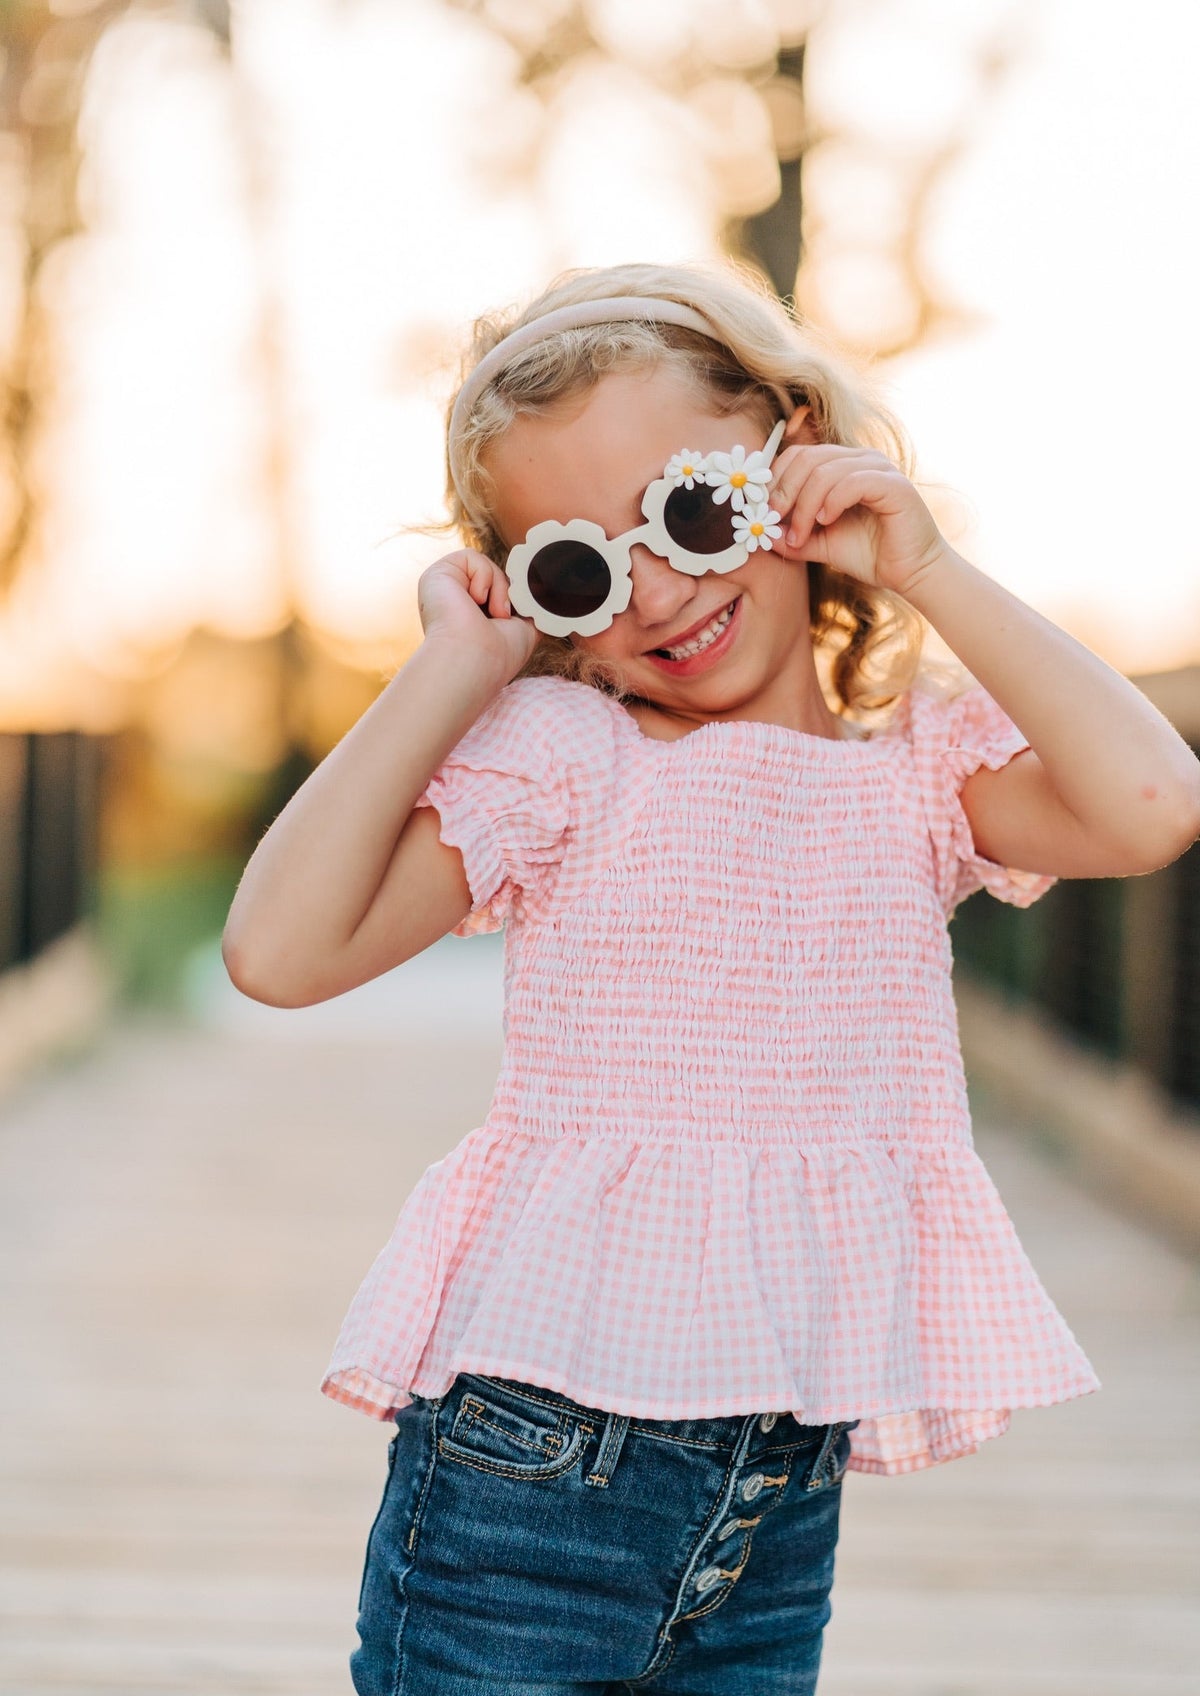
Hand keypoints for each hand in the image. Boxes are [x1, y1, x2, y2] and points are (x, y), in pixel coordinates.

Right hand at [417, 548, 539, 679]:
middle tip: (503, 617)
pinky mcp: (438, 574)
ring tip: (493, 613)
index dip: (512, 598)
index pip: (498, 591)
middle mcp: (454, 602)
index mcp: (470, 616)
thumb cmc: (499, 655)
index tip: (514, 618)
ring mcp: (445, 588)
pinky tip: (476, 600)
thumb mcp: (525, 629)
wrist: (475, 661)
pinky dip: (484, 577)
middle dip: (506, 593)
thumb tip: (541, 591)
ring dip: (498, 587)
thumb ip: (529, 608)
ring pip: (485, 566)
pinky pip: (472, 556)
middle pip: (495, 576)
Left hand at [766, 443, 948, 597]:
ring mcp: (878, 468)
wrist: (909, 573)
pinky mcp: (894, 485)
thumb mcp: (820, 544)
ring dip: (804, 506)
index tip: (763, 512)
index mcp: (842, 465)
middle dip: (784, 492)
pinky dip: (832, 502)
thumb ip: (792, 536)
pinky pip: (853, 481)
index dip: (775, 480)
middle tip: (774, 521)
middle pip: (807, 458)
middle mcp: (860, 459)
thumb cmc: (869, 554)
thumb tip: (760, 533)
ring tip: (801, 535)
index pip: (799, 455)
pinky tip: (826, 522)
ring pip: (825, 471)